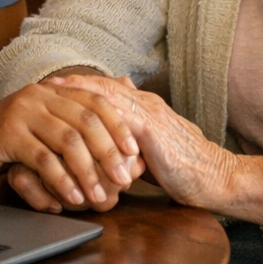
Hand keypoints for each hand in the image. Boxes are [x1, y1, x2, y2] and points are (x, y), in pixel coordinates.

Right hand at [0, 81, 141, 209]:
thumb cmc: (0, 144)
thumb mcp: (38, 131)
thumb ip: (68, 130)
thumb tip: (116, 149)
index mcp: (51, 91)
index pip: (96, 101)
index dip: (119, 126)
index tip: (136, 152)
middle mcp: (39, 95)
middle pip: (87, 120)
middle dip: (110, 151)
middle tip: (126, 180)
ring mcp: (22, 111)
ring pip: (68, 140)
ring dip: (89, 171)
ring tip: (102, 196)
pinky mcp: (6, 134)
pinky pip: (43, 158)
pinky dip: (61, 181)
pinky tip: (71, 199)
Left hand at [51, 75, 230, 209]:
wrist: (217, 178)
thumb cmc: (186, 168)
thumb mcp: (154, 149)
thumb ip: (134, 137)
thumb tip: (112, 138)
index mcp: (146, 107)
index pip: (107, 89)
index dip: (81, 86)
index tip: (55, 87)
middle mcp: (147, 104)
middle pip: (103, 87)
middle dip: (73, 85)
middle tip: (45, 85)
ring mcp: (151, 115)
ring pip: (108, 98)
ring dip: (79, 95)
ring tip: (55, 96)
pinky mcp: (153, 131)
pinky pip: (120, 119)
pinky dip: (97, 118)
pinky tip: (79, 120)